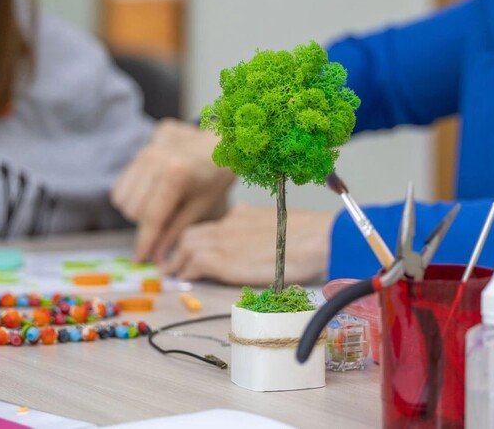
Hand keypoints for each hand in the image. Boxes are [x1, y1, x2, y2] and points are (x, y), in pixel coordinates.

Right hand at [112, 119, 235, 260]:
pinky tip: (153, 188)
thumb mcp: (201, 208)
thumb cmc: (218, 178)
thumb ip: (175, 232)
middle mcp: (156, 158)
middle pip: (132, 209)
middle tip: (164, 220)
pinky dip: (134, 190)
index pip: (151, 217)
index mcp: (175, 174)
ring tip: (158, 204)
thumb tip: (156, 258)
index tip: (139, 259)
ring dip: (136, 207)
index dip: (145, 242)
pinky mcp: (148, 140)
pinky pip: (124, 178)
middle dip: (146, 223)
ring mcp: (149, 146)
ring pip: (122, 195)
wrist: (227, 142)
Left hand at [163, 205, 334, 285]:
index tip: (191, 252)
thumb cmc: (310, 238)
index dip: (197, 239)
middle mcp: (229, 224)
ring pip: (187, 245)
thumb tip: (254, 250)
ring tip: (176, 274)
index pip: (210, 226)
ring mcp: (226, 240)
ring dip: (179, 261)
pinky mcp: (225, 260)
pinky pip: (194, 263)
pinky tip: (187, 279)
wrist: (318, 239)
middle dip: (180, 249)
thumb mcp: (278, 229)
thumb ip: (259, 234)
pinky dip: (187, 271)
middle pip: (192, 232)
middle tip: (175, 264)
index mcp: (242, 215)